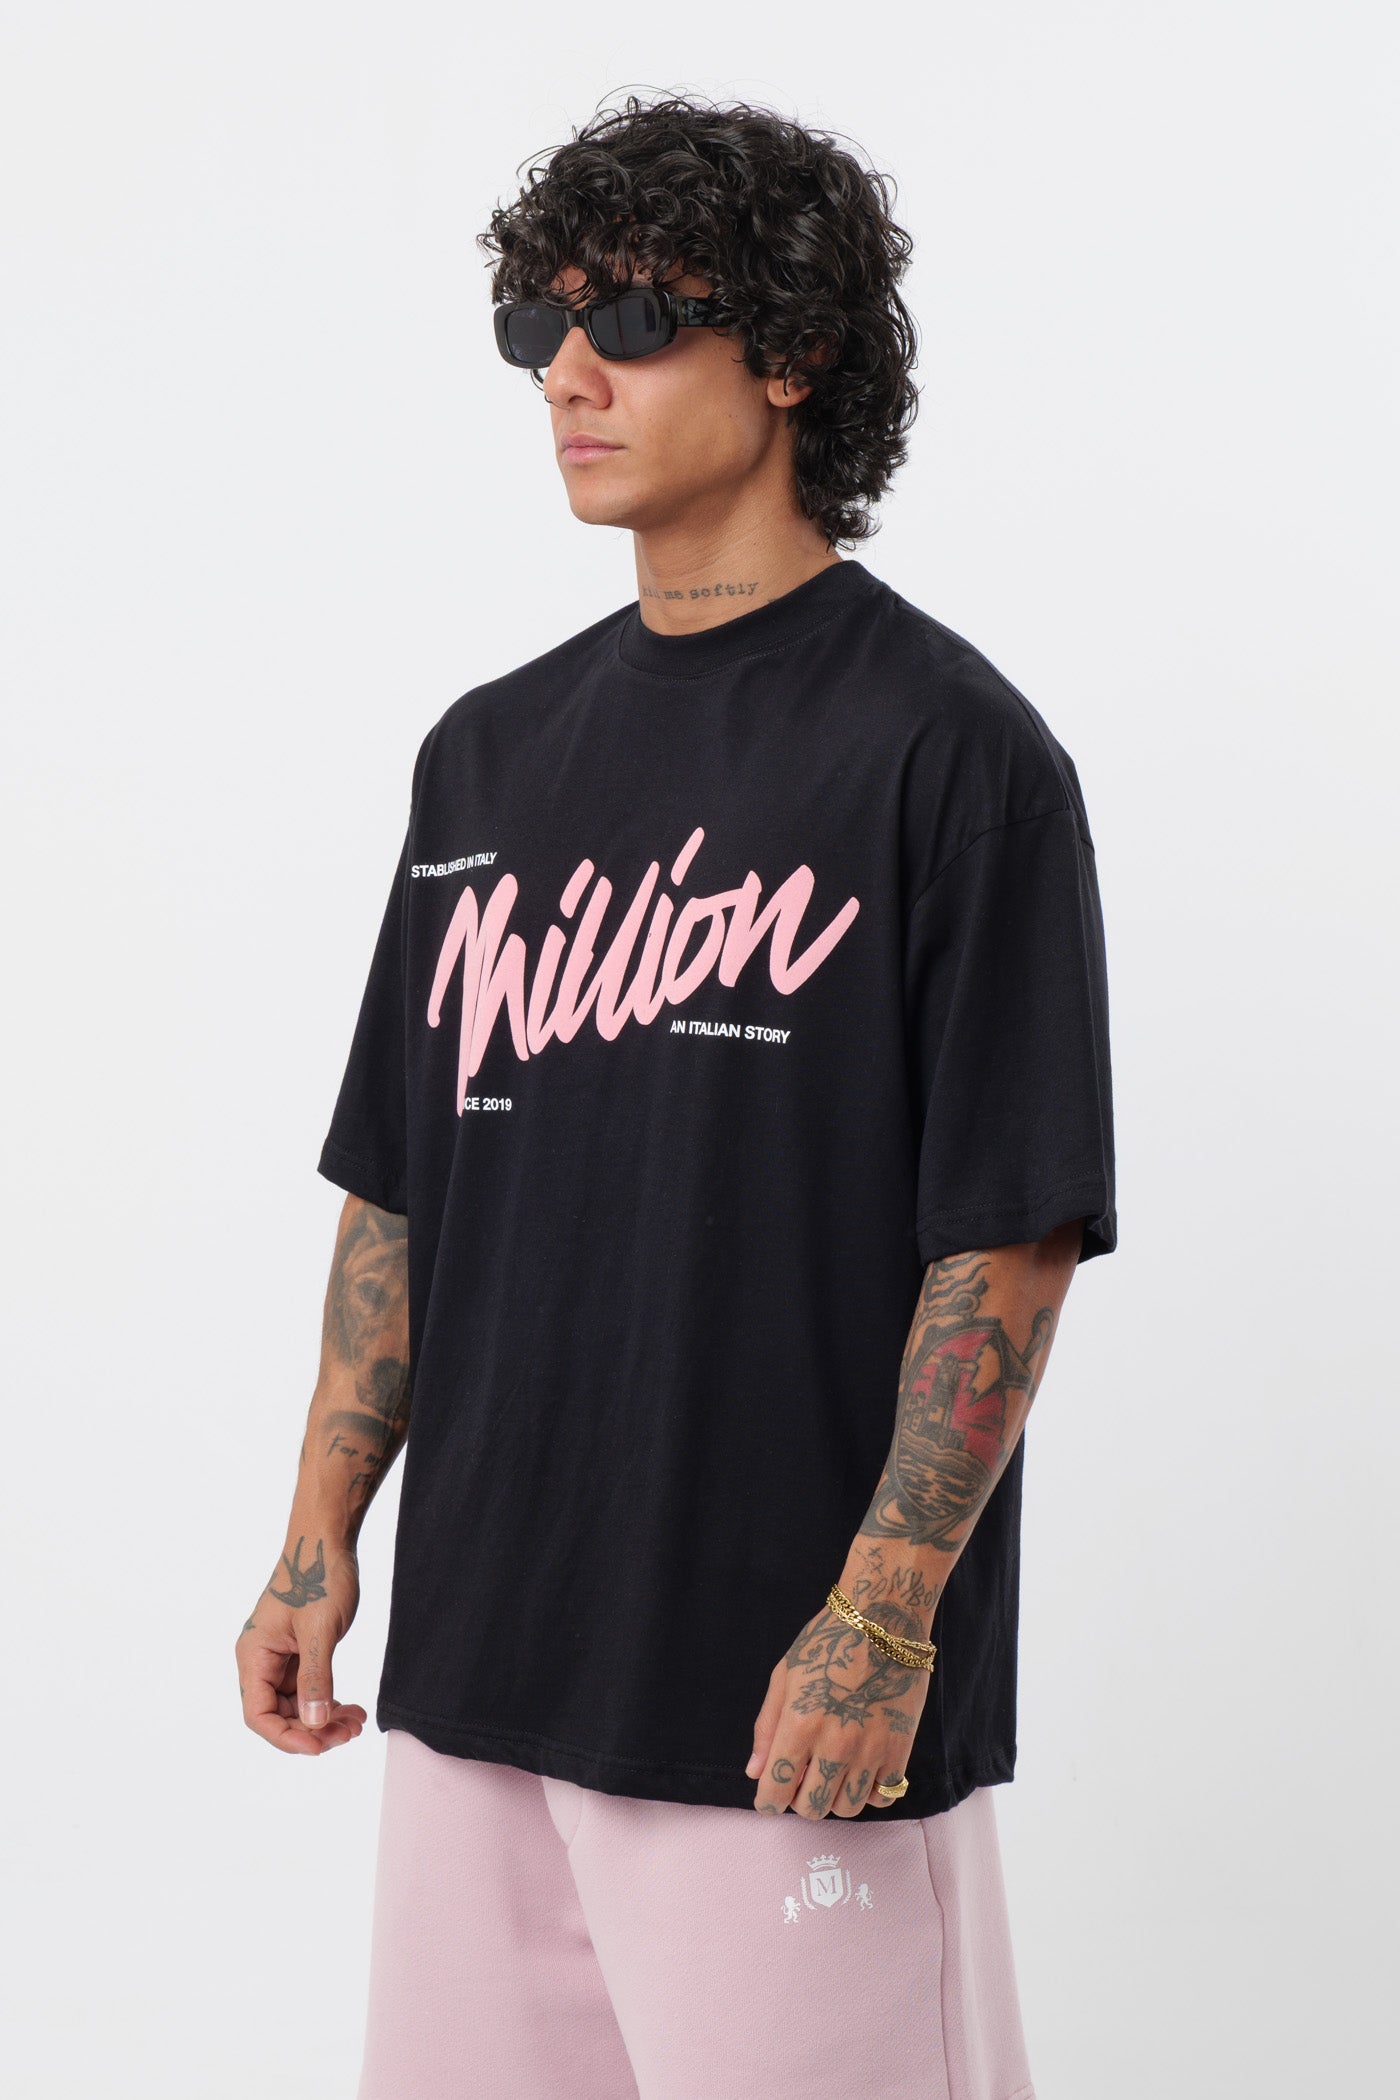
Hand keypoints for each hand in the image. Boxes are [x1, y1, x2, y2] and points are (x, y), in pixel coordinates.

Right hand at [236, 1532, 367, 1755]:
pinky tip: (352, 1709)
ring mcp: (280, 1657)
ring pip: (297, 1705)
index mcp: (254, 1655)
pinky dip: (329, 1701)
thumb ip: (316, 1678)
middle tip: (348, 1735)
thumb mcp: (319, 1631)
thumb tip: (314, 1725)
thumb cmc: (318, 1577)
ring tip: (356, 1724)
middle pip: (279, 1715)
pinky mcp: (299, 1653)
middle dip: (312, 1730)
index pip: (258, 1714)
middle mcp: (262, 1660)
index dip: (286, 1737)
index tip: (319, 1746)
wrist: (326, 1541)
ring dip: (324, 1719)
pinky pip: (309, 1689)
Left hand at [745, 1598, 931, 1815]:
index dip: (767, 1801)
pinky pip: (882, 1797)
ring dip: (834, 1797)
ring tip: (833, 1771)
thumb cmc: (828, 1643)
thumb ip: (767, 1728)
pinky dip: (868, 1792)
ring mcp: (870, 1749)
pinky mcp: (900, 1749)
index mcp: (799, 1724)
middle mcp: (834, 1743)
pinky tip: (861, 1769)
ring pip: (846, 1808)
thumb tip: (755, 1772)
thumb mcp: (785, 1677)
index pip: (775, 1791)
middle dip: (800, 1799)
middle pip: (811, 1808)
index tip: (770, 1796)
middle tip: (803, 1778)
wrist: (884, 1620)